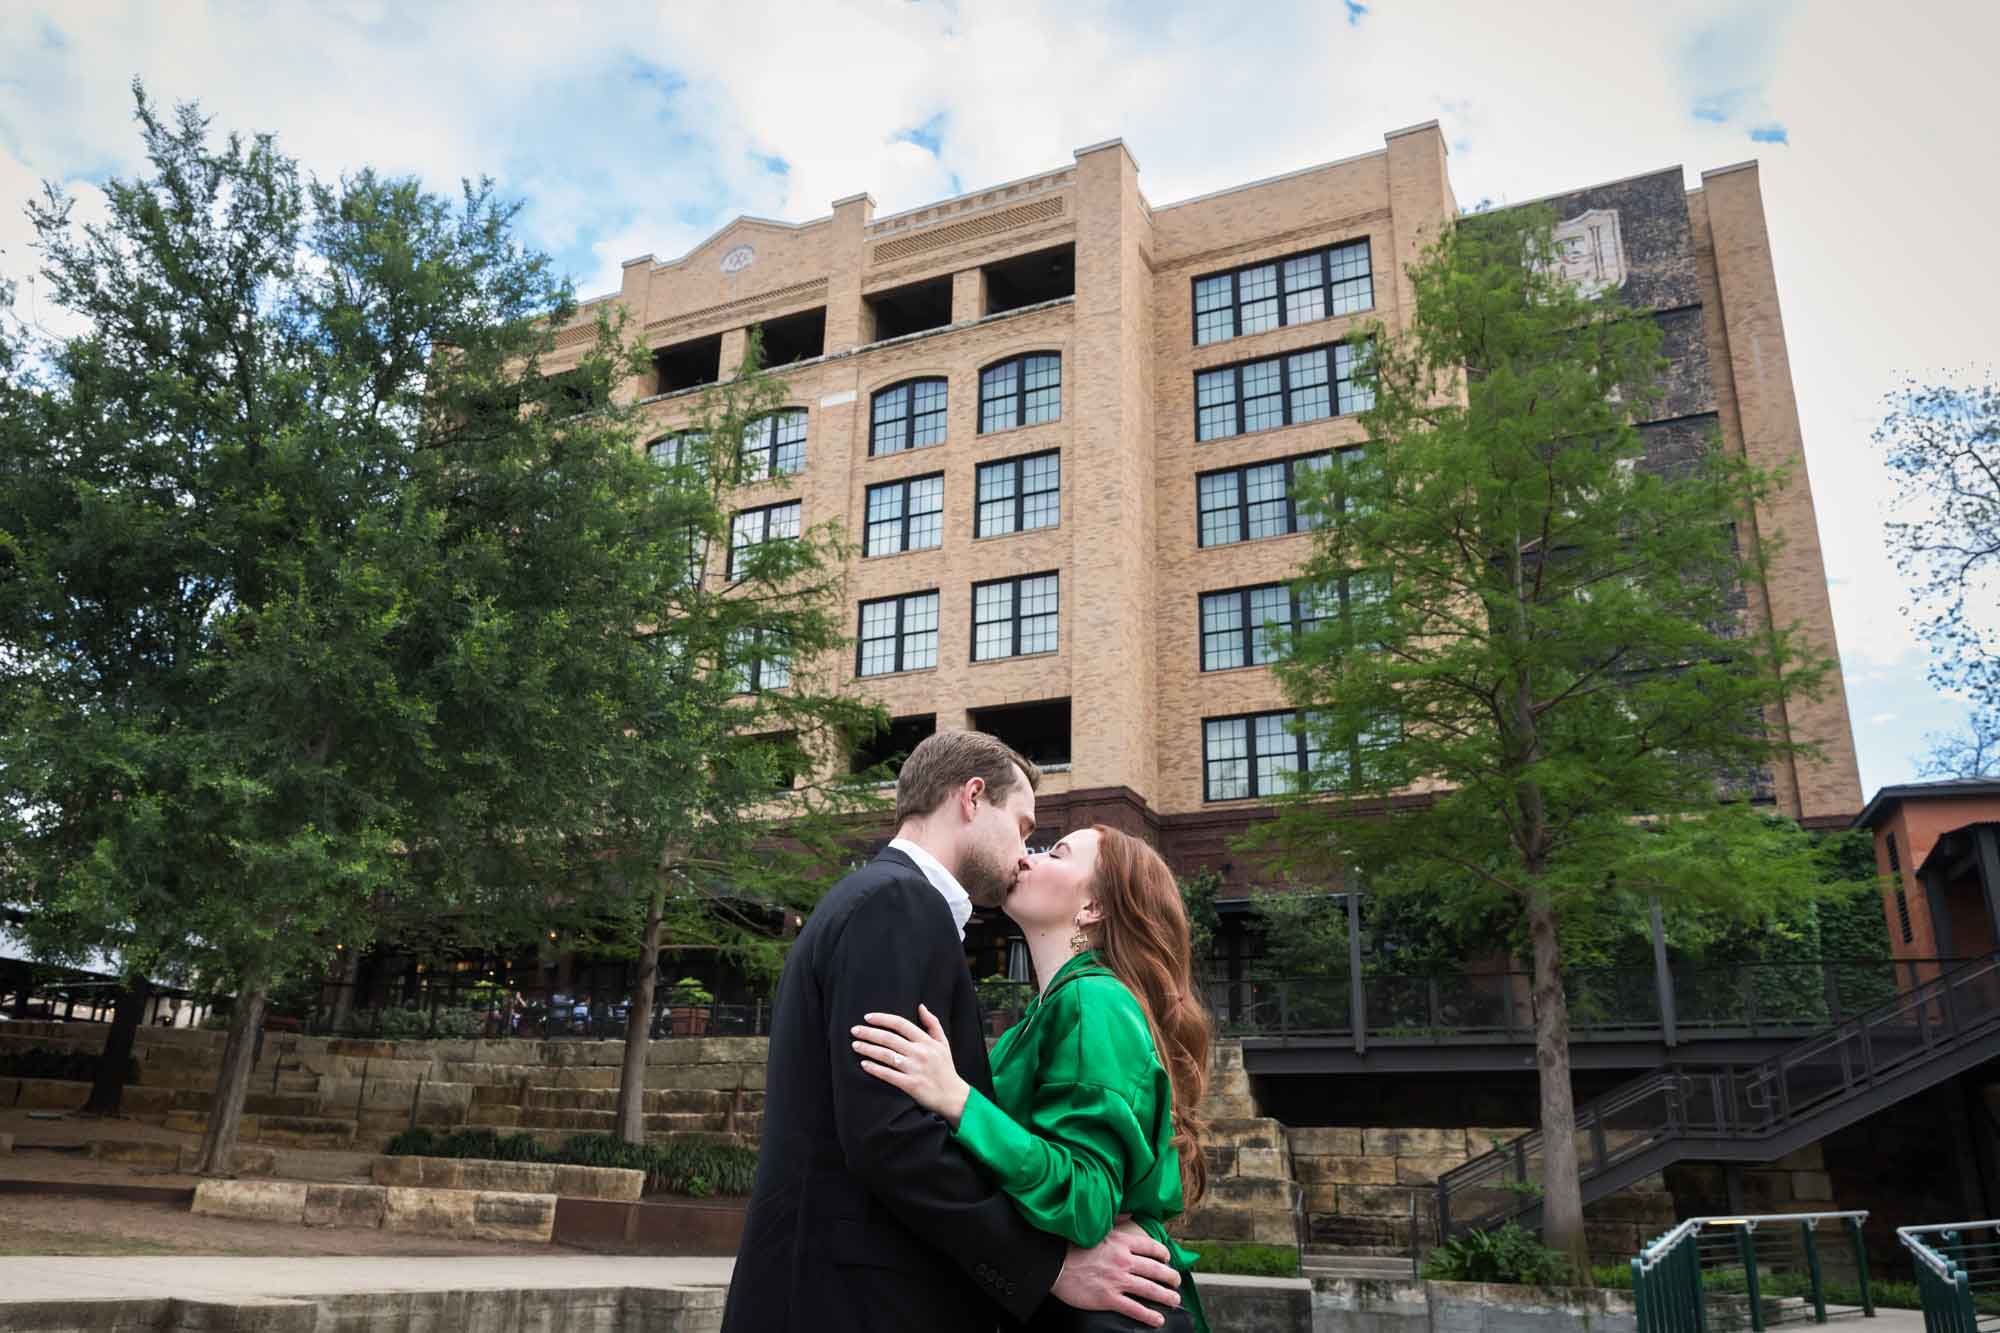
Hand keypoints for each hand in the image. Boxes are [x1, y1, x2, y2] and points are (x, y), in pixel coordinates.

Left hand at [853, 1004, 970, 1127]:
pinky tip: (864, 1064)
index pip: (901, 1024)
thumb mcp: (943, 1043)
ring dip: (868, 1049)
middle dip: (869, 1033)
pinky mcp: (911, 1084)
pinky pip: (888, 1074)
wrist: (953, 1096)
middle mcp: (920, 1053)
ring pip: (886, 1055)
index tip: (867, 1017)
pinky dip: (874, 1068)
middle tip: (854, 1030)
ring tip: (855, 1045)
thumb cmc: (946, 1068)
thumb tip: (921, 1006)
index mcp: (927, 1041)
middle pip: (889, 1038)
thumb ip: (933, 1023)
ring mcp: (915, 1069)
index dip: (882, 1019)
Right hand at [1051, 1218, 1181, 1327]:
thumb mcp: (1098, 1228)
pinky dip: (1149, 1315)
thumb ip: (1117, 1220)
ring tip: (1174, 1300)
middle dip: (1171, 1278)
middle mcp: (1124, 1260)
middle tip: (1177, 1282)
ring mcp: (1117, 1280)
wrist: (1054, 1264)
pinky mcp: (1109, 1298)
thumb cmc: (1073, 1246)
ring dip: (1166, 1297)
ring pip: (1150, 1290)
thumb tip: (1130, 1213)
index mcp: (1122, 1242)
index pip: (1152, 1247)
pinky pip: (1135, 1308)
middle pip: (1156, 1270)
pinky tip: (1157, 1319)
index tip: (1168, 1260)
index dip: (1164, 1255)